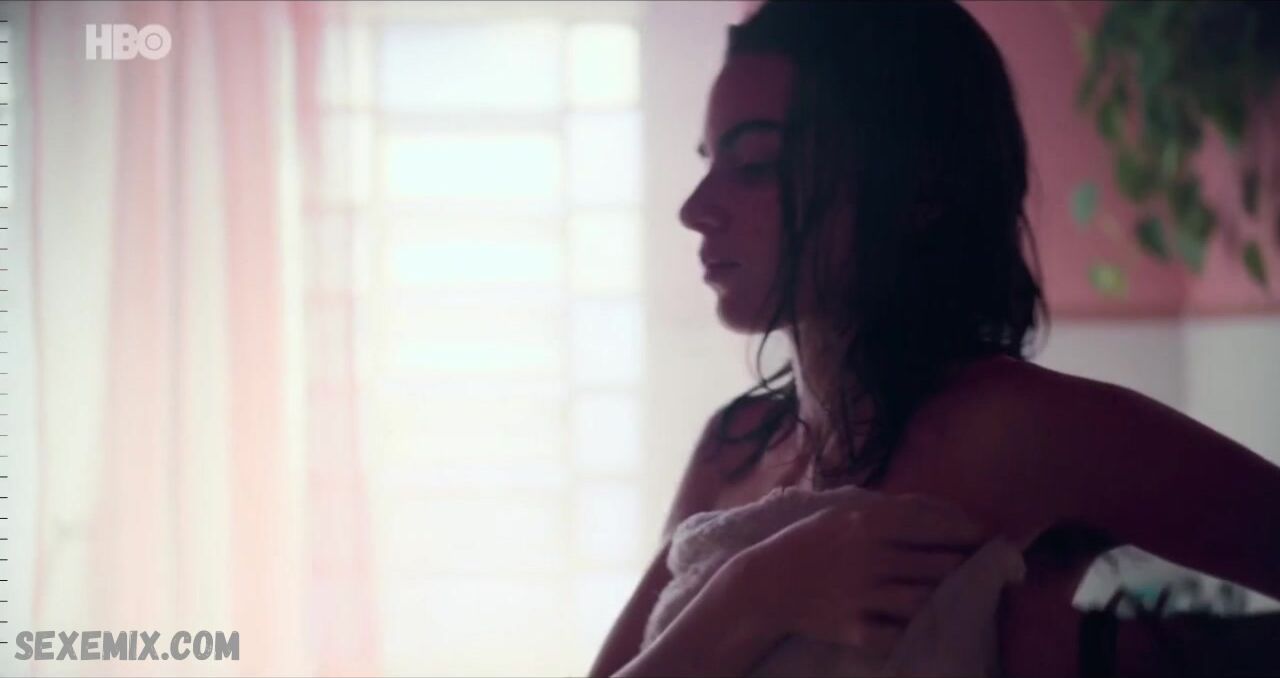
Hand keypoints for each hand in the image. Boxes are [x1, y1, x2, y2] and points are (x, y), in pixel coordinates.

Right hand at [732, 492, 994, 658]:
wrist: (766, 584)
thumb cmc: (809, 542)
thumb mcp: (844, 512)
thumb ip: (891, 508)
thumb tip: (944, 507)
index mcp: (867, 522)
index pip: (933, 524)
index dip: (968, 531)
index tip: (987, 536)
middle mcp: (870, 556)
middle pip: (938, 563)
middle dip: (967, 566)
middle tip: (984, 567)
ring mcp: (863, 595)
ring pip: (926, 599)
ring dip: (948, 597)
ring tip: (962, 594)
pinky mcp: (855, 628)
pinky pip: (899, 633)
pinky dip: (917, 630)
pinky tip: (927, 624)